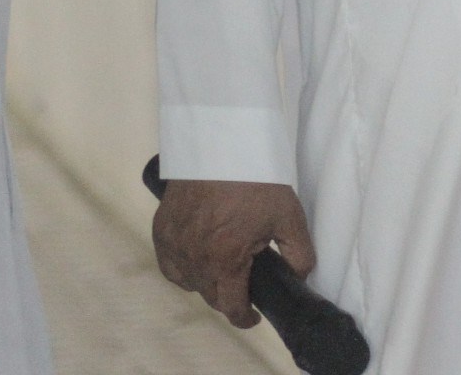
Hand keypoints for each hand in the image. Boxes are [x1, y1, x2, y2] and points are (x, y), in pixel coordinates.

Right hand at [154, 179, 316, 329]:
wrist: (223, 142)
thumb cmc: (256, 179)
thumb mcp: (288, 216)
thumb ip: (299, 255)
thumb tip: (298, 277)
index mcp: (225, 260)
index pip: (231, 307)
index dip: (245, 318)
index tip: (253, 316)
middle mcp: (194, 258)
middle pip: (211, 295)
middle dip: (229, 297)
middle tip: (245, 284)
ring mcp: (174, 243)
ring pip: (190, 281)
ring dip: (206, 282)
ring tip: (223, 269)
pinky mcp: (161, 228)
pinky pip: (169, 264)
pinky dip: (181, 269)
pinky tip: (195, 261)